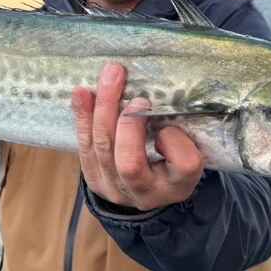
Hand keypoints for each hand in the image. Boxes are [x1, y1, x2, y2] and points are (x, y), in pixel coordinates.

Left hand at [71, 62, 204, 210]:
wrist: (147, 193)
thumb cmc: (172, 164)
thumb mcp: (188, 153)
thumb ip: (180, 133)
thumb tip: (158, 104)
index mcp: (178, 186)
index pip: (184, 165)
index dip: (175, 140)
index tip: (169, 125)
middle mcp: (146, 193)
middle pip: (130, 162)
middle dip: (129, 123)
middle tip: (137, 95)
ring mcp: (114, 189)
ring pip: (103, 148)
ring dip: (103, 109)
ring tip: (110, 77)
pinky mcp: (94, 180)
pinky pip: (84, 146)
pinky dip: (83, 116)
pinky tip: (82, 93)